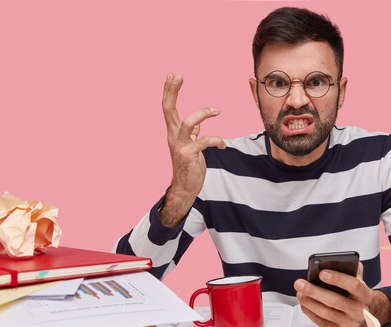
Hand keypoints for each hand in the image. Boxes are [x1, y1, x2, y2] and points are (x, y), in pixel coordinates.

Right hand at [160, 74, 225, 226]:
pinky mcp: (189, 155)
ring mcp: (179, 145)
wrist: (185, 188)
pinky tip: (223, 145)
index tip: (173, 75)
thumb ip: (192, 133)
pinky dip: (216, 140)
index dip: (170, 91)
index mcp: (173, 132)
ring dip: (203, 113)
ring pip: (188, 122)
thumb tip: (198, 124)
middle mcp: (173, 136)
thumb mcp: (190, 146)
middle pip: (168, 109)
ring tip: (217, 110)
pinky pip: (204, 141)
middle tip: (177, 74)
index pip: (168, 107)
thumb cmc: (189, 166)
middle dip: (172, 91)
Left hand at [294, 263, 390, 326]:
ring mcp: (351, 324)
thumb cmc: (356, 293)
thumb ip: (350, 269)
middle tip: (299, 283)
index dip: (338, 278)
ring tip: (299, 292)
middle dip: (314, 291)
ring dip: (309, 302)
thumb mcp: (358, 279)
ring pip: (325, 313)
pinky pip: (322, 323)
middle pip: (334, 301)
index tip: (321, 272)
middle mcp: (360, 311)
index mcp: (366, 295)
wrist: (366, 315)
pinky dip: (310, 312)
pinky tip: (304, 303)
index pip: (353, 285)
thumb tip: (332, 262)